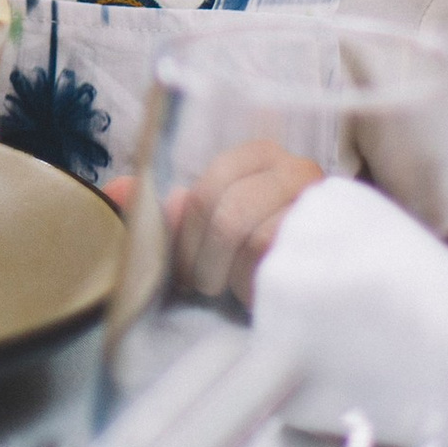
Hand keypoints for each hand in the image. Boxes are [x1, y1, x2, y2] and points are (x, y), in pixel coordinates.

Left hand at [167, 138, 325, 309]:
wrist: (323, 288)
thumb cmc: (259, 253)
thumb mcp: (213, 225)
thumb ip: (169, 210)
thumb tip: (117, 190)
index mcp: (262, 156)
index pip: (210, 185)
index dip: (186, 230)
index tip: (181, 263)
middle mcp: (296, 169)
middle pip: (226, 211)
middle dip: (202, 257)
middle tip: (201, 284)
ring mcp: (318, 203)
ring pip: (249, 237)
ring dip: (229, 274)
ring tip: (232, 287)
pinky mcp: (330, 238)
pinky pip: (276, 260)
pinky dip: (255, 282)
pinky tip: (259, 291)